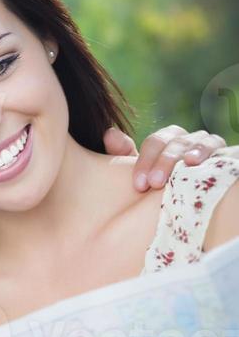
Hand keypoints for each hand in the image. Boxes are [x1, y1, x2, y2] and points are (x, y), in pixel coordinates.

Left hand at [103, 124, 227, 191]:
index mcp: (168, 141)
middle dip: (166, 161)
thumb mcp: (141, 173)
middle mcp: (190, 140)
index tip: (138, 184)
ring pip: (204, 142)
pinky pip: (227, 153)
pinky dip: (220, 156)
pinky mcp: (227, 158)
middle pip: (178, 141)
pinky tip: (212, 165)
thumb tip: (109, 134)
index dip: (145, 161)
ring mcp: (211, 148)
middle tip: (155, 183)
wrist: (188, 201)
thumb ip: (123, 156)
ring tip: (188, 164)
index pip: (155, 142)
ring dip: (195, 152)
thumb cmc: (159, 188)